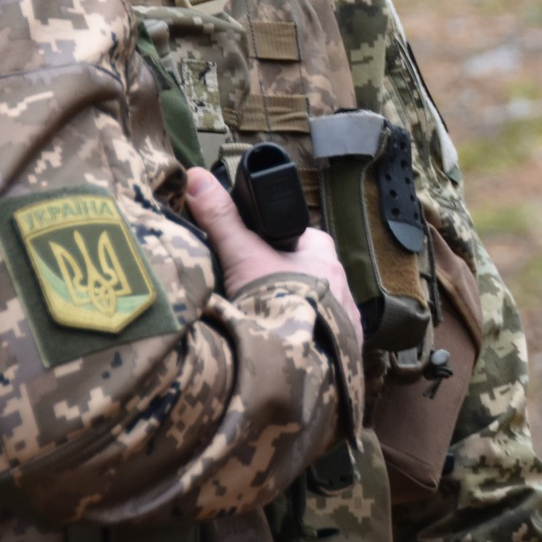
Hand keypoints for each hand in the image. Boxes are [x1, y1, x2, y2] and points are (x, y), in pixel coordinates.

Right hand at [185, 167, 362, 348]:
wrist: (296, 364)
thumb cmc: (278, 301)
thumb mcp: (241, 256)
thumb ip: (220, 219)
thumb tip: (196, 178)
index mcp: (322, 255)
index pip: (298, 240)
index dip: (272, 246)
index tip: (251, 256)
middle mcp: (342, 284)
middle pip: (305, 276)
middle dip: (282, 284)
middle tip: (250, 296)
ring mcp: (345, 320)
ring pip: (314, 309)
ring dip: (293, 316)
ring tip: (261, 328)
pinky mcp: (343, 353)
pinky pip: (321, 342)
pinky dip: (302, 343)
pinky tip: (281, 352)